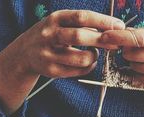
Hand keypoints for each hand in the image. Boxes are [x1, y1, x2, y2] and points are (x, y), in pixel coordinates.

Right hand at [0, 10, 124, 112]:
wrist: (24, 53)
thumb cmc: (51, 35)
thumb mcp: (61, 22)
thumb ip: (82, 23)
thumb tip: (113, 27)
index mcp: (55, 18)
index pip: (81, 17)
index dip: (102, 21)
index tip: (119, 25)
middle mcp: (49, 35)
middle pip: (79, 36)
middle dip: (101, 40)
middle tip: (115, 43)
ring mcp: (48, 54)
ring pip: (79, 58)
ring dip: (94, 57)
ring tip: (96, 54)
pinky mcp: (50, 70)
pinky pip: (76, 71)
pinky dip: (88, 67)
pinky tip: (89, 63)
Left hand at [100, 25, 143, 116]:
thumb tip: (124, 35)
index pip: (139, 37)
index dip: (119, 37)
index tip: (106, 36)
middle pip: (133, 55)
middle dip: (127, 52)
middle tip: (131, 50)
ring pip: (136, 68)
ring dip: (134, 64)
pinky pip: (142, 81)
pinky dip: (138, 75)